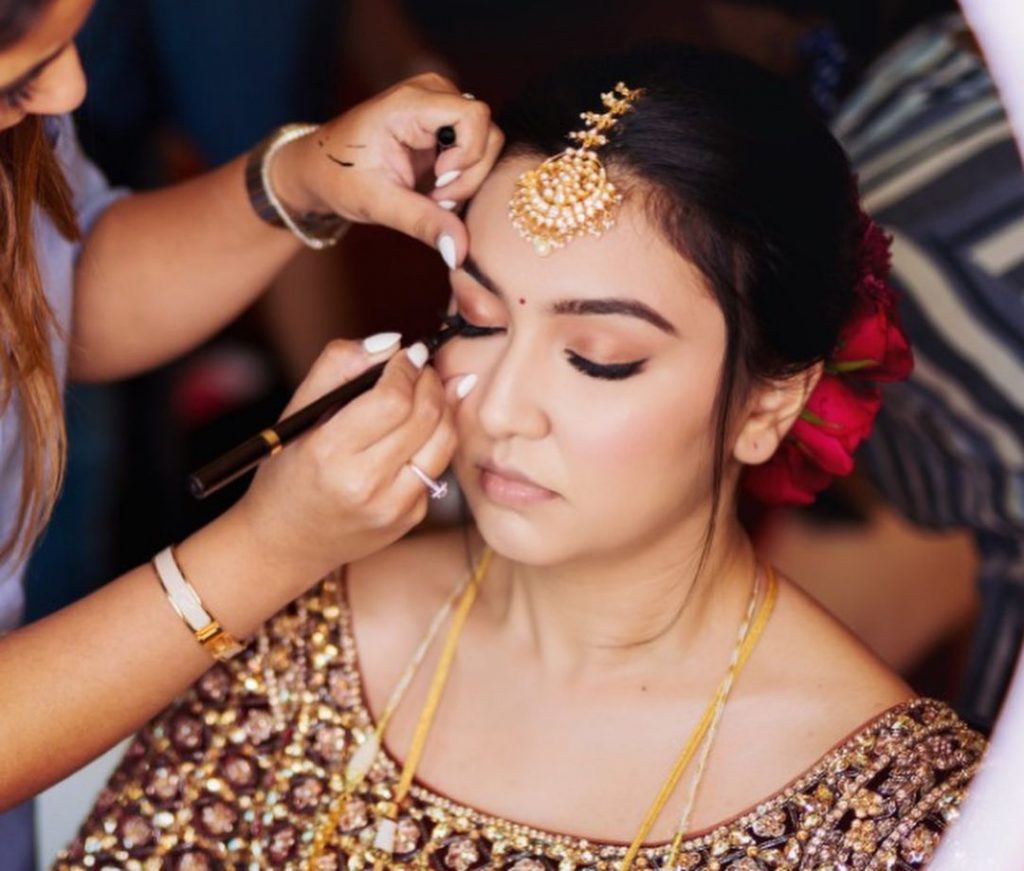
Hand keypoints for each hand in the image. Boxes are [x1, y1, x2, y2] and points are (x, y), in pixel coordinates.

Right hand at [227, 335, 462, 589]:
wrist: (284, 544)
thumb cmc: (287, 471)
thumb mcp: (297, 415)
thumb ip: (337, 367)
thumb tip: (391, 342)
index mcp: (330, 454)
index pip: (393, 399)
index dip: (407, 368)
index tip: (408, 354)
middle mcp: (366, 485)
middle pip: (426, 416)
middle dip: (430, 381)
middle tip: (420, 369)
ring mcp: (393, 507)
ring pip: (444, 441)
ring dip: (443, 407)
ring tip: (425, 393)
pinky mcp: (410, 518)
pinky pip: (437, 467)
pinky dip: (432, 441)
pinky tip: (414, 433)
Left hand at [272, 73, 502, 267]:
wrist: (320, 167)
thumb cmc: (340, 177)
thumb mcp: (378, 204)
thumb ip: (423, 224)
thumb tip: (459, 253)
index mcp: (410, 102)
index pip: (474, 116)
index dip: (467, 157)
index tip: (437, 183)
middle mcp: (432, 93)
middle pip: (487, 133)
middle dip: (468, 176)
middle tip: (433, 199)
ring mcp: (442, 106)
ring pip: (488, 143)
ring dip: (467, 179)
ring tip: (432, 197)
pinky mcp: (447, 124)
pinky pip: (477, 150)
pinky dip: (463, 177)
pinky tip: (435, 191)